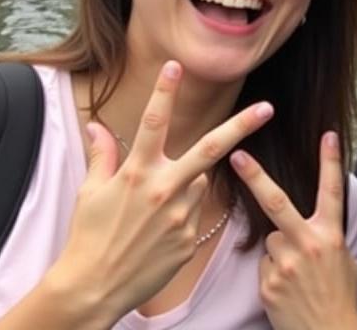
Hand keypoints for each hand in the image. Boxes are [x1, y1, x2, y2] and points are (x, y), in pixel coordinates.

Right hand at [45, 61, 273, 322]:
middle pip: (210, 149)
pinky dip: (183, 213)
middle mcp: (164, 190)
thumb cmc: (88, 237)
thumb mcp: (91, 192)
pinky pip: (195, 213)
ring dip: (186, 183)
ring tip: (152, 211)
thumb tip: (97, 126)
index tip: (176, 66)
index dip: (164, 92)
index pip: (153, 123)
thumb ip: (102, 156)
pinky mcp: (190, 238)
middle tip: (268, 107)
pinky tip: (158, 232)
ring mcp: (181, 215)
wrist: (94, 289)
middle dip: (242, 126)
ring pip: (198, 182)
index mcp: (137, 174)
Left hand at [231, 131, 356, 329]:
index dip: (330, 161)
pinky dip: (273, 274)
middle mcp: (308, 245)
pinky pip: (264, 265)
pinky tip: (287, 289)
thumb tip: (307, 220)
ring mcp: (285, 264)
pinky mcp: (269, 284)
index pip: (332, 191)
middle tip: (237, 154)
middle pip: (277, 203)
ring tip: (296, 275)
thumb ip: (324, 235)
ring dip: (279, 251)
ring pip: (270, 241)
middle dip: (255, 176)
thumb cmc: (338, 296)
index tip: (327, 134)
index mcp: (331, 236)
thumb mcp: (343, 259)